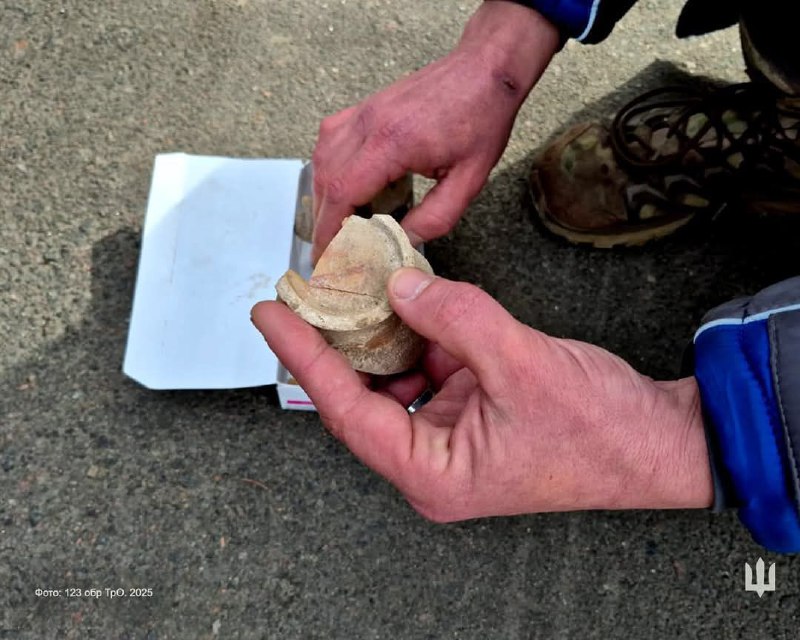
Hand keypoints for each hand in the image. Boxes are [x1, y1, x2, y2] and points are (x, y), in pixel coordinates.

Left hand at [252, 269, 712, 520]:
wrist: (660, 441)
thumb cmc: (600, 430)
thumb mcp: (519, 363)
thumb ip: (453, 317)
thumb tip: (400, 285)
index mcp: (431, 473)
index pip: (346, 411)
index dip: (304, 358)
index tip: (271, 316)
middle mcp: (432, 460)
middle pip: (360, 399)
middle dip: (333, 346)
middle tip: (302, 297)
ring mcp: (451, 436)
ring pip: (393, 381)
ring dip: (379, 336)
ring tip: (351, 292)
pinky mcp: (471, 411)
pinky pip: (428, 369)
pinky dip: (418, 334)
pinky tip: (408, 302)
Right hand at [310, 1, 559, 260]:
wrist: (483, 71)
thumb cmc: (481, 120)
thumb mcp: (468, 181)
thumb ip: (435, 218)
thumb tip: (403, 242)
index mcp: (393, 142)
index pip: (343, 192)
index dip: (329, 229)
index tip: (326, 256)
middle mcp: (368, 124)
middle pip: (325, 180)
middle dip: (323, 221)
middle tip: (331, 250)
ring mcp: (361, 113)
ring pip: (321, 162)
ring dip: (325, 197)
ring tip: (339, 225)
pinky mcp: (362, 109)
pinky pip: (329, 143)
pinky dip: (329, 171)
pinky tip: (344, 189)